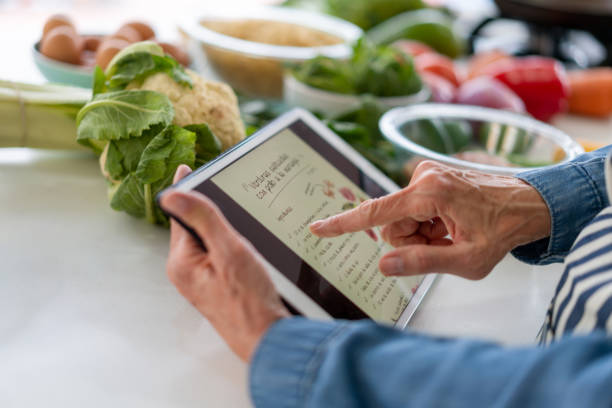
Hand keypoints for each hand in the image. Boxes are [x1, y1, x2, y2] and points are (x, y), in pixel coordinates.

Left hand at [161, 165, 288, 361]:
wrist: (267, 338)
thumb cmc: (249, 301)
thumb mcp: (229, 251)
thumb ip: (203, 219)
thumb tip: (174, 194)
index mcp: (182, 261)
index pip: (180, 215)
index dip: (187, 190)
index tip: (188, 168)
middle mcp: (186, 271)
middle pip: (193, 227)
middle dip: (206, 208)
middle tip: (219, 185)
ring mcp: (200, 280)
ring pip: (207, 241)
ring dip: (219, 226)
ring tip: (235, 212)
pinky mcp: (215, 286)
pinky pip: (217, 255)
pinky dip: (227, 243)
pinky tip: (243, 241)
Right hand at [310, 161, 550, 279]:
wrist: (529, 205)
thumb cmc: (503, 231)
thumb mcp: (466, 260)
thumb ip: (422, 263)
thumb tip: (383, 264)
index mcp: (429, 193)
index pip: (375, 214)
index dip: (343, 224)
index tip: (317, 228)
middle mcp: (423, 177)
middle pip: (391, 224)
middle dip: (410, 241)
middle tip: (443, 244)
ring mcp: (427, 175)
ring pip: (401, 220)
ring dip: (420, 234)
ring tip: (450, 234)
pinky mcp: (430, 178)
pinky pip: (411, 210)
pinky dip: (426, 224)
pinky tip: (450, 225)